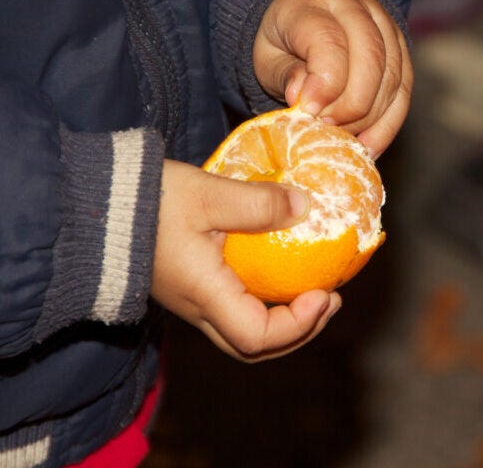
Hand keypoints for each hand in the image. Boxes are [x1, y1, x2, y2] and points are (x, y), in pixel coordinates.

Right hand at [151, 160, 341, 361]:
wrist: (93, 203)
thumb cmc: (144, 201)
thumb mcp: (207, 194)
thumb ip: (258, 203)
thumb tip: (306, 207)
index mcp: (205, 294)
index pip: (259, 337)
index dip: (299, 325)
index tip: (323, 294)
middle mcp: (199, 308)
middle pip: (255, 347)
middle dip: (301, 331)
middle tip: (329, 300)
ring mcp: (193, 301)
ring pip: (245, 332)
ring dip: (286, 320)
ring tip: (313, 291)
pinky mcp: (191, 287)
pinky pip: (234, 310)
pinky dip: (266, 303)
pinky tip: (279, 273)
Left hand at [253, 0, 412, 158]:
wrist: (310, 24)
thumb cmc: (285, 44)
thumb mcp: (270, 57)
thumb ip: (286, 75)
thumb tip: (302, 98)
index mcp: (316, 2)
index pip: (329, 40)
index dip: (324, 83)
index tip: (309, 112)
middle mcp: (358, 7)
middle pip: (370, 59)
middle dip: (350, 106)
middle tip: (326, 128)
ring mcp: (387, 27)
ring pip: (392, 79)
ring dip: (368, 119)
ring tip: (341, 139)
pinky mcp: (402, 52)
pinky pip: (404, 94)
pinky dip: (387, 127)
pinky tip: (368, 148)